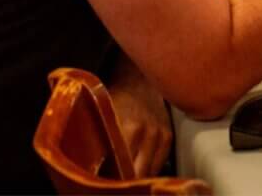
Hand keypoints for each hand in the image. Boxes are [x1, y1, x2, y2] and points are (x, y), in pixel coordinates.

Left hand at [107, 60, 171, 177]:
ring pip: (149, 172)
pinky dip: (149, 171)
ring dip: (137, 178)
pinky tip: (138, 171)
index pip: (121, 167)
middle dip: (124, 180)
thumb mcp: (104, 117)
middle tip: (115, 182)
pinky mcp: (168, 136)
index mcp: (128, 128)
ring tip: (126, 180)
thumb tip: (93, 170)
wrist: (138, 79)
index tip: (105, 181)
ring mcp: (160, 135)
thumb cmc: (116, 99)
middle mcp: (147, 133)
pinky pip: (159, 164)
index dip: (112, 179)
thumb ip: (102, 142)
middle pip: (136, 173)